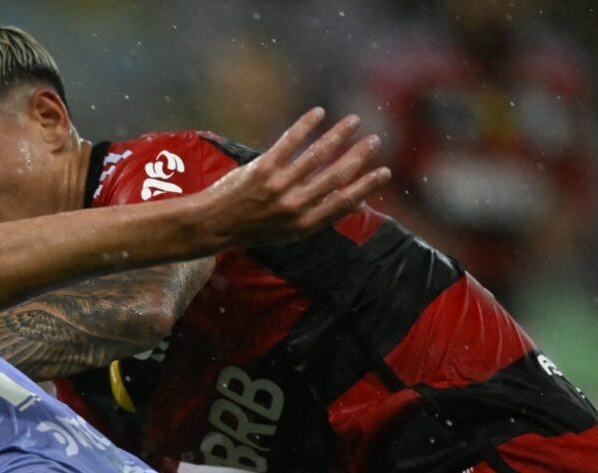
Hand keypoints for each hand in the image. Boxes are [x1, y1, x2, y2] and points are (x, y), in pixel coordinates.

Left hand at [200, 107, 389, 247]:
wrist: (213, 225)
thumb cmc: (253, 228)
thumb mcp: (287, 234)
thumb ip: (317, 217)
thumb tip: (352, 202)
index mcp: (304, 225)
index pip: (344, 202)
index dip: (367, 186)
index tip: (385, 172)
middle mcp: (294, 207)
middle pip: (337, 176)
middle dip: (359, 156)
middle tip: (375, 140)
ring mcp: (278, 187)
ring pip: (317, 155)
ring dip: (339, 134)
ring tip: (354, 121)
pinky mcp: (263, 169)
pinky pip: (290, 141)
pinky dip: (306, 125)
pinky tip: (319, 113)